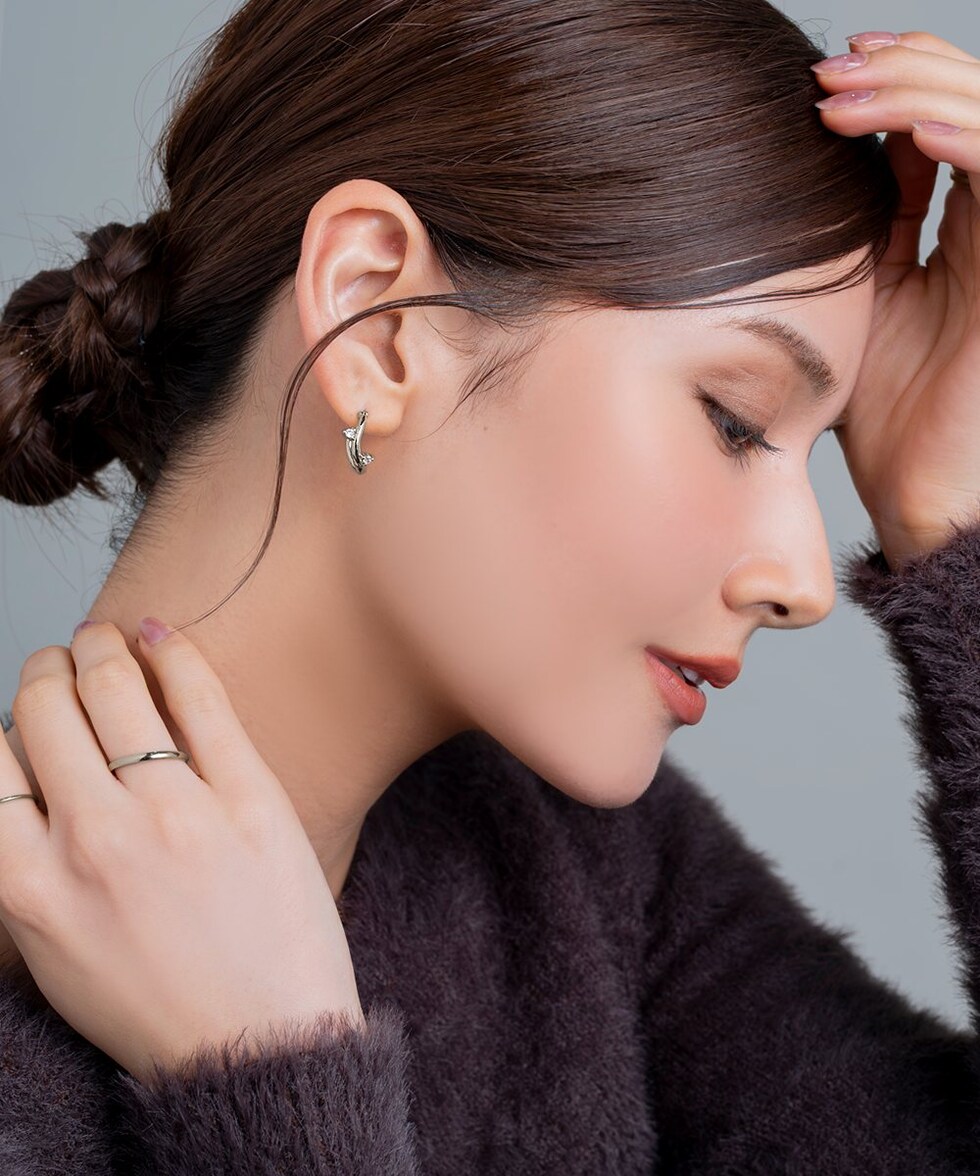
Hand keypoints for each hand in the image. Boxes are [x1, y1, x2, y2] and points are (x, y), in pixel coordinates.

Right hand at [0, 619, 363, 1085]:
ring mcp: (173, 814)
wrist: (261, 1042)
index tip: (27, 716)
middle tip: (57, 660)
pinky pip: (200, 700)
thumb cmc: (157, 1005)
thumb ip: (24, 863)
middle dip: (42, 673)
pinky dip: (171, 652)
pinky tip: (156, 633)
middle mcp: (91, 840)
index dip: (8, 727)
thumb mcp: (53, 952)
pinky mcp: (247, 797)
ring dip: (94, 648)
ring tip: (99, 637)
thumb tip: (20, 779)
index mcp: (29, 884)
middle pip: (43, 712)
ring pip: (111, 691)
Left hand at [811, 30, 979, 569]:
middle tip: (828, 77)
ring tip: (844, 99)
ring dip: (919, 97)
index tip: (822, 81)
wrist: (923, 497)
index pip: (942, 125)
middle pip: (970, 105)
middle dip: (901, 75)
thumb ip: (858, 240)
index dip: (895, 86)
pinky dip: (967, 143)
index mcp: (960, 235)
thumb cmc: (888, 421)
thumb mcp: (860, 310)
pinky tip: (911, 136)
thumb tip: (821, 171)